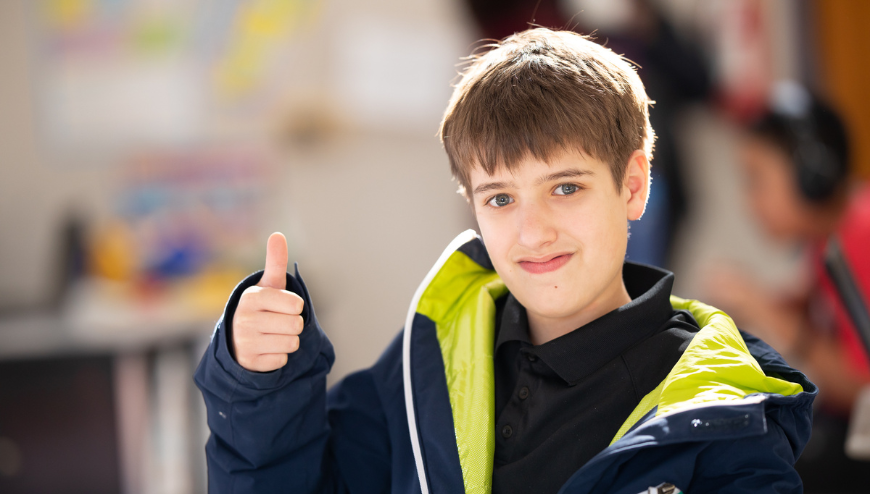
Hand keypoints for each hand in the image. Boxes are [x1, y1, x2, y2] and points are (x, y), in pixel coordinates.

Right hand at [232, 232, 304, 371]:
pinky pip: (282, 360)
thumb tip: (277, 235)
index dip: (295, 306)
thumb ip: (275, 261)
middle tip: (278, 322)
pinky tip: (266, 349)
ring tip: (273, 335)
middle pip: (296, 325)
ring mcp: (245, 343)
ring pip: (291, 344)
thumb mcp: (268, 285)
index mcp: (251, 298)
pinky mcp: (250, 363)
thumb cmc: (262, 308)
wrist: (238, 339)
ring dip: (288, 341)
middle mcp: (245, 320)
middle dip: (293, 325)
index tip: (284, 306)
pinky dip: (279, 356)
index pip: (295, 304)